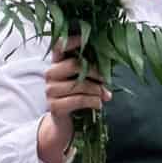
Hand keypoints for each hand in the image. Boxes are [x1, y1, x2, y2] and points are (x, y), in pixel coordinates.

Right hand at [39, 38, 109, 162]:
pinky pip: (78, 99)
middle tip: (106, 79)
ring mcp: (50, 90)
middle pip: (72, 64)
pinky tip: (99, 104)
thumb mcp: (85, 80)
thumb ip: (93, 70)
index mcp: (58, 63)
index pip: (59, 45)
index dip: (71, 40)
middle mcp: (50, 74)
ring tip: (105, 95)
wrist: (64, 124)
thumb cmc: (77, 96)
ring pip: (78, 84)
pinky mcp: (54, 106)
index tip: (87, 38)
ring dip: (96, 90)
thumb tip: (111, 64)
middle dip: (95, 72)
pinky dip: (93, 101)